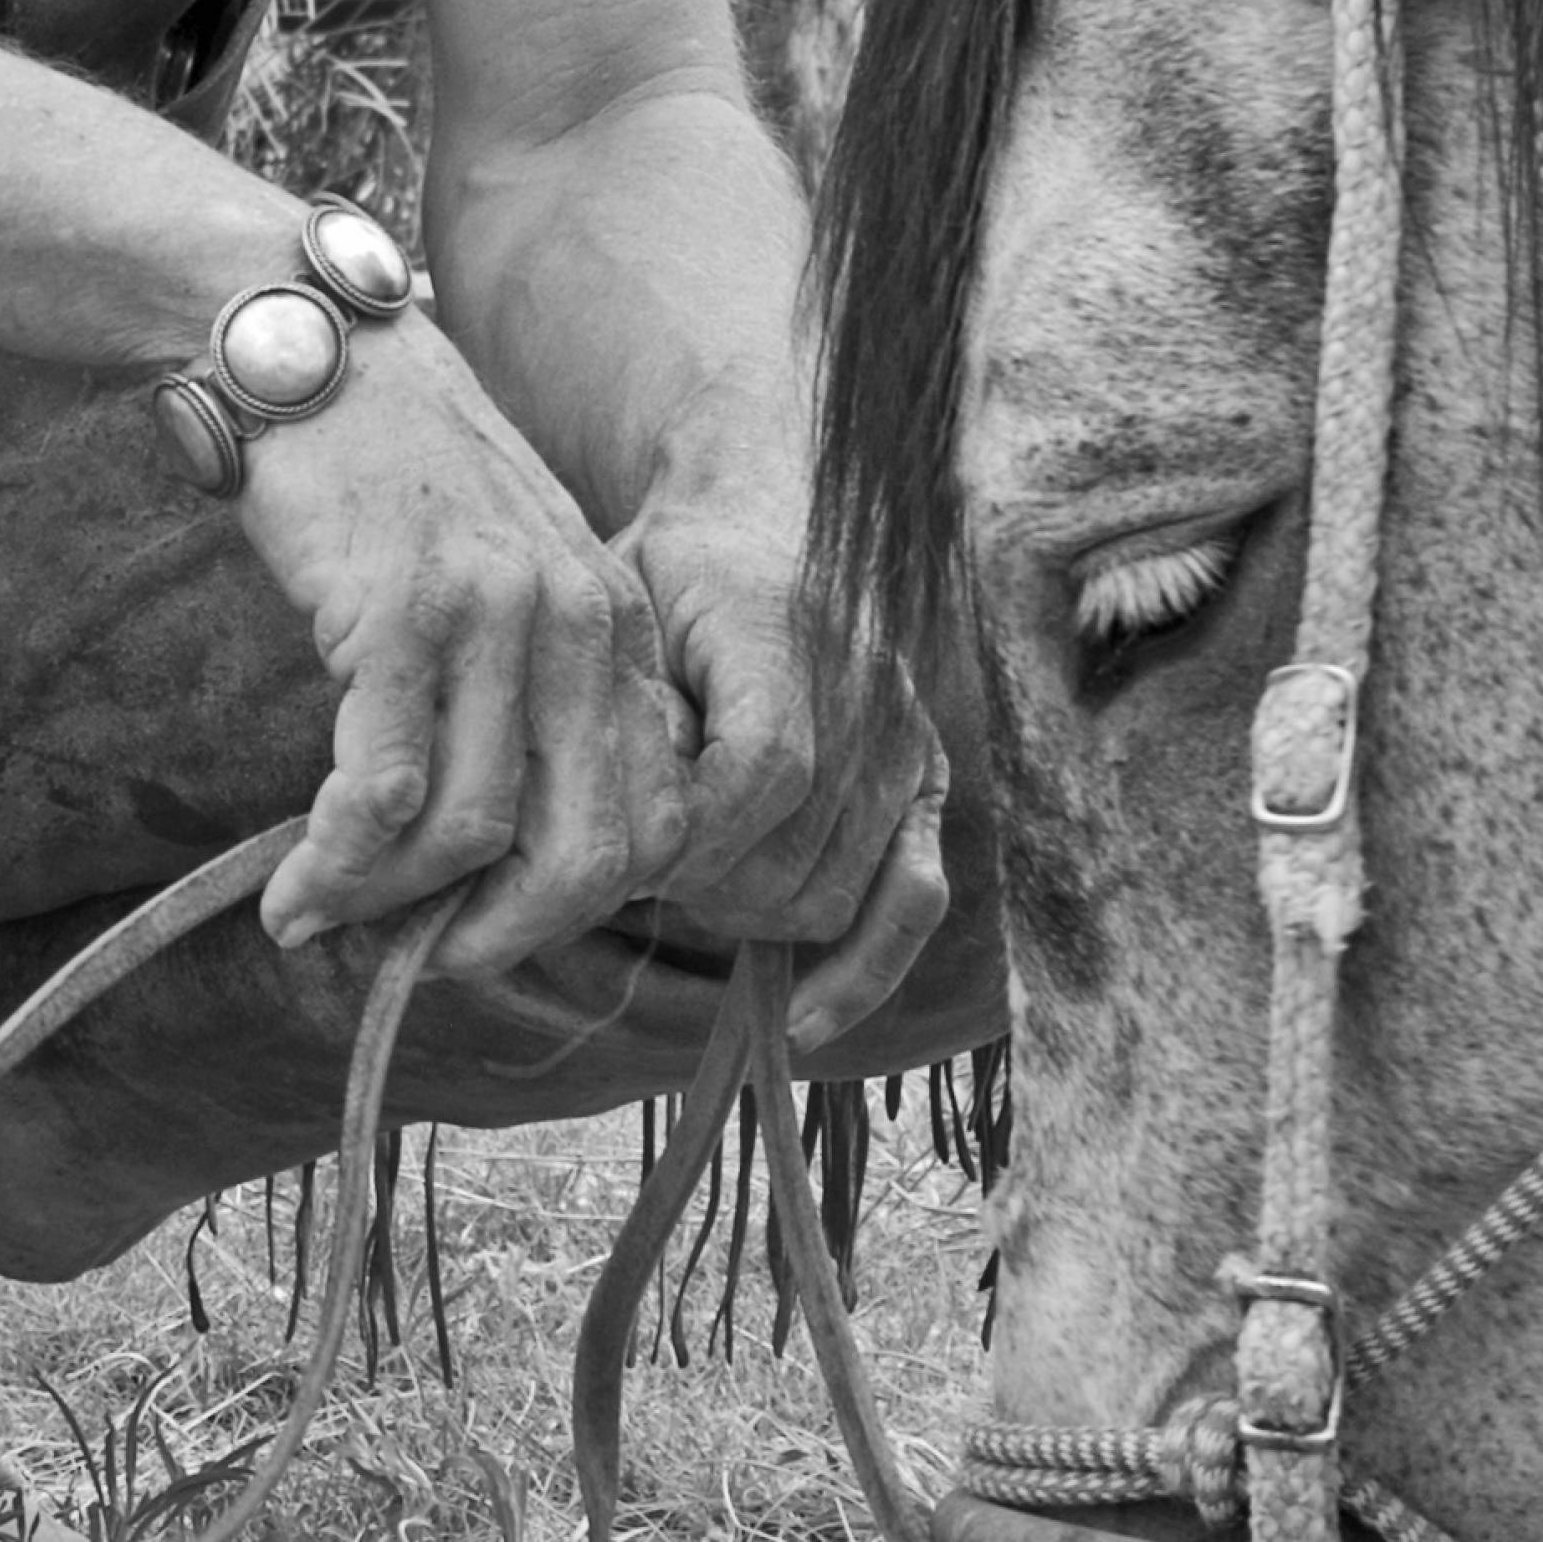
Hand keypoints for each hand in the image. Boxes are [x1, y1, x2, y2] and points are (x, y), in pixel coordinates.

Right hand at [235, 311, 694, 979]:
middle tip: (422, 960)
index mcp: (618, 625)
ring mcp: (492, 618)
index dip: (576, 906)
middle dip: (501, 935)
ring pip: (469, 833)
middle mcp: (576, 624)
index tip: (489, 930)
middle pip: (585, 854)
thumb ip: (528, 699)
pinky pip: (380, 791)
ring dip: (386, 904)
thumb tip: (495, 863)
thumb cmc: (397, 484)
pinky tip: (292, 888)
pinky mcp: (396, 615)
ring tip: (319, 914)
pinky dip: (333, 865)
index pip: (653, 820)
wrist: (318, 357)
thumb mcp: (504, 582)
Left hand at [625, 492, 952, 1052]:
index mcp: (783, 623)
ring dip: (742, 915)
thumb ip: (625, 709)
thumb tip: (616, 839)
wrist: (761, 517)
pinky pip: (915, 901)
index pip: (765, 766)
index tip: (619, 855)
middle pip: (790, 851)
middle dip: (694, 887)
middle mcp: (865, 682)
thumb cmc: (664, 576)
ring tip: (682, 878)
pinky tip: (801, 1024)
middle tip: (632, 870)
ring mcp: (905, 737)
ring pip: (826, 895)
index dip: (688, 836)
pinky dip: (862, 973)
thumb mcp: (620, 607)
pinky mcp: (927, 781)